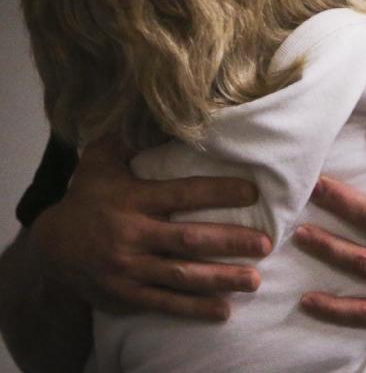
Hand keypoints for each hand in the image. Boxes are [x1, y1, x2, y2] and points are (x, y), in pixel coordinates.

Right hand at [25, 137, 271, 320]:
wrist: (50, 246)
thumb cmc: (87, 197)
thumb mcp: (100, 161)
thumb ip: (129, 137)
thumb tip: (157, 106)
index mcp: (133, 199)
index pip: (182, 194)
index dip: (218, 193)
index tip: (252, 192)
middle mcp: (132, 235)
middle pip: (188, 240)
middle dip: (229, 242)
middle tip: (265, 243)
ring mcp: (129, 268)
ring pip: (181, 275)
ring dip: (220, 278)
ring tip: (254, 280)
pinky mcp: (125, 294)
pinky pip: (163, 303)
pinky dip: (194, 309)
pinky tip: (223, 310)